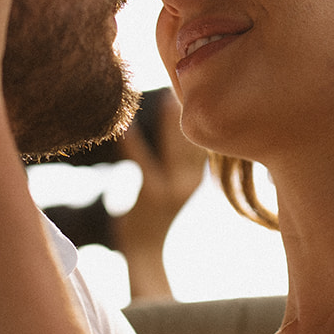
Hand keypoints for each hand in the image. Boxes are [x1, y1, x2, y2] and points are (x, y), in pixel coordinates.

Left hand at [113, 92, 205, 299]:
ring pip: (172, 147)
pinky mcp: (150, 192)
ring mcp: (171, 188)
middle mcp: (188, 182)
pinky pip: (142, 159)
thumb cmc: (154, 216)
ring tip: (166, 97)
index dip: (208, 114)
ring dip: (167, 121)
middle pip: (194, 138)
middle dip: (194, 111)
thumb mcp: (176, 187)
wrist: (143, 252)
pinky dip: (132, 141)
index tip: (208, 88)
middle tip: (189, 80)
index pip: (208, 141)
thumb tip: (181, 128)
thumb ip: (181, 161)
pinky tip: (124, 126)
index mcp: (196, 178)